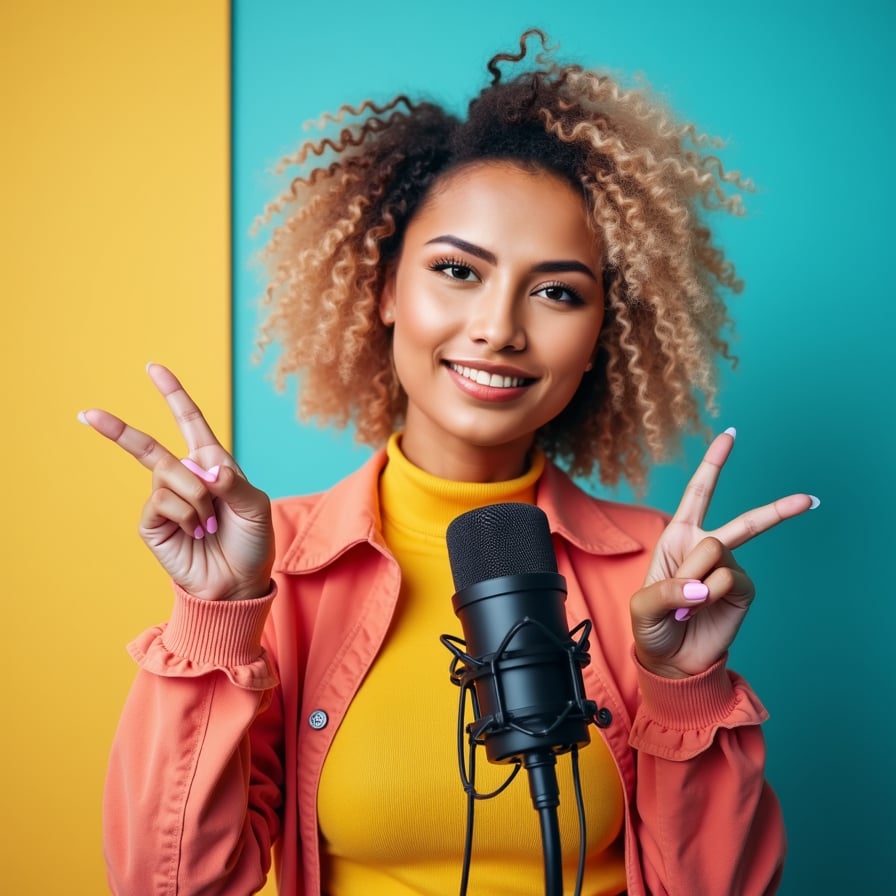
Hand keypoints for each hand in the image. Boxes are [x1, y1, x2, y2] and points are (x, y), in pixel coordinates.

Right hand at [80, 364, 274, 600]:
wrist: (240, 583)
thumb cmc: (252, 543)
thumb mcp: (256, 508)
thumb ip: (234, 483)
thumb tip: (204, 468)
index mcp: (213, 464)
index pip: (190, 422)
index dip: (173, 395)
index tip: (153, 368)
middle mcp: (186, 477)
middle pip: (149, 446)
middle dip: (118, 430)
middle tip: (87, 414)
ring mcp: (166, 500)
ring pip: (166, 476)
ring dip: (195, 499)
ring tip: (209, 525)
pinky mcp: (153, 524)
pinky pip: (162, 501)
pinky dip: (185, 515)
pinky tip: (195, 533)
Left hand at [630, 429, 816, 677]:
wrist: (670, 660)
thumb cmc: (652, 626)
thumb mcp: (643, 605)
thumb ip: (668, 590)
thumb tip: (705, 585)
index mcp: (678, 537)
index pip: (699, 493)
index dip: (714, 463)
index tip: (732, 435)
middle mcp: (706, 547)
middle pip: (743, 522)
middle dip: (777, 510)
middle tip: (808, 499)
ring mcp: (727, 569)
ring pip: (718, 550)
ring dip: (696, 576)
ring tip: (685, 602)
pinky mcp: (741, 591)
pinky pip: (728, 578)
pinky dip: (709, 594)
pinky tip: (699, 608)